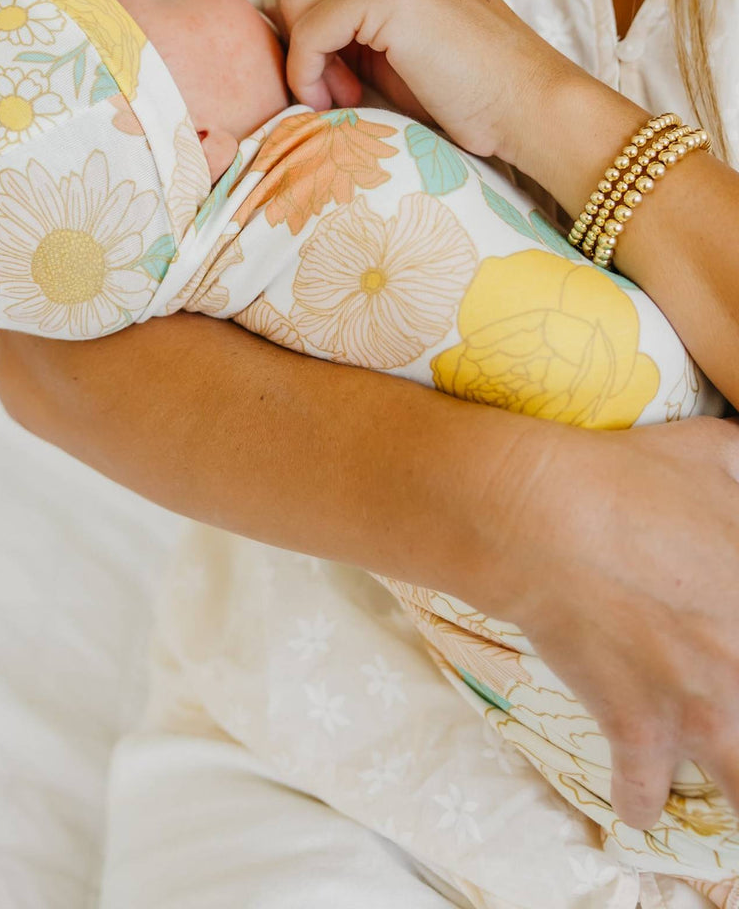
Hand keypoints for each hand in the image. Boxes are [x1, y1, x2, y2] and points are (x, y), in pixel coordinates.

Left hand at [218, 0, 581, 157]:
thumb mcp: (392, 25)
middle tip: (325, 75)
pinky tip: (333, 97)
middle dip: (290, 28)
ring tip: (340, 89)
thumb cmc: (460, 77)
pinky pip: (307, 33)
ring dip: (301, 56)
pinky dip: (306, 73)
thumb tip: (272, 10)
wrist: (524, 103)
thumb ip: (344, 1)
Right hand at [484, 415, 738, 829]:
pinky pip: (644, 793)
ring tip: (725, 805)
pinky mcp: (637, 729)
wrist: (538, 516)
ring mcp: (702, 707)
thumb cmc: (624, 476)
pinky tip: (637, 804)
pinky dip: (639, 801)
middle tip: (730, 722)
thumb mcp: (711, 452)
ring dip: (735, 794)